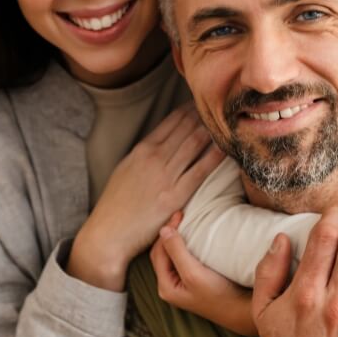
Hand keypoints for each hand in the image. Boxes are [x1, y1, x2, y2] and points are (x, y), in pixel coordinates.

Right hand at [69, 104, 224, 290]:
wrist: (108, 233)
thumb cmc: (116, 204)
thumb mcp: (126, 169)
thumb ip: (145, 154)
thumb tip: (164, 142)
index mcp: (141, 149)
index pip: (172, 120)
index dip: (192, 109)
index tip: (205, 104)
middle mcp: (154, 157)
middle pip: (187, 127)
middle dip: (206, 115)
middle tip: (223, 108)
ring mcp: (165, 176)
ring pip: (195, 143)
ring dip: (213, 130)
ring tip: (229, 123)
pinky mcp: (174, 196)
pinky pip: (200, 171)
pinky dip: (215, 156)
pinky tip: (227, 148)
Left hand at [150, 212, 255, 335]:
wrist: (242, 310)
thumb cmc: (219, 295)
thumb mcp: (193, 273)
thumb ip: (177, 252)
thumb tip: (164, 230)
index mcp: (165, 286)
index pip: (158, 252)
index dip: (166, 231)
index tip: (180, 214)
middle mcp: (171, 285)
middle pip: (163, 253)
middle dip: (169, 233)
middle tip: (181, 215)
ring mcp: (183, 284)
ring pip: (173, 255)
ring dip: (178, 238)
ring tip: (186, 222)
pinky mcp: (195, 281)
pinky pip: (184, 258)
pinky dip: (186, 245)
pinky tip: (195, 237)